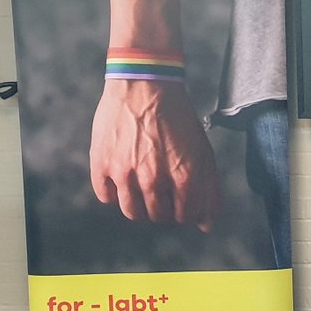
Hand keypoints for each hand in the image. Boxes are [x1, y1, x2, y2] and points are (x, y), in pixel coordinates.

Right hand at [90, 80, 219, 230]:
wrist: (145, 84)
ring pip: (132, 212)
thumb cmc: (178, 118)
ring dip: (140, 207)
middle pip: (158, 216)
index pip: (185, 216)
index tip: (182, 202)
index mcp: (184, 176)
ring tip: (144, 190)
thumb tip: (207, 226)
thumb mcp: (202, 150)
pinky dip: (114, 193)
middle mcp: (154, 178)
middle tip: (163, 193)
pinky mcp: (102, 162)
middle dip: (164, 210)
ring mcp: (125, 172)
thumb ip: (209, 190)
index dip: (186, 212)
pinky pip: (105, 196)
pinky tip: (123, 179)